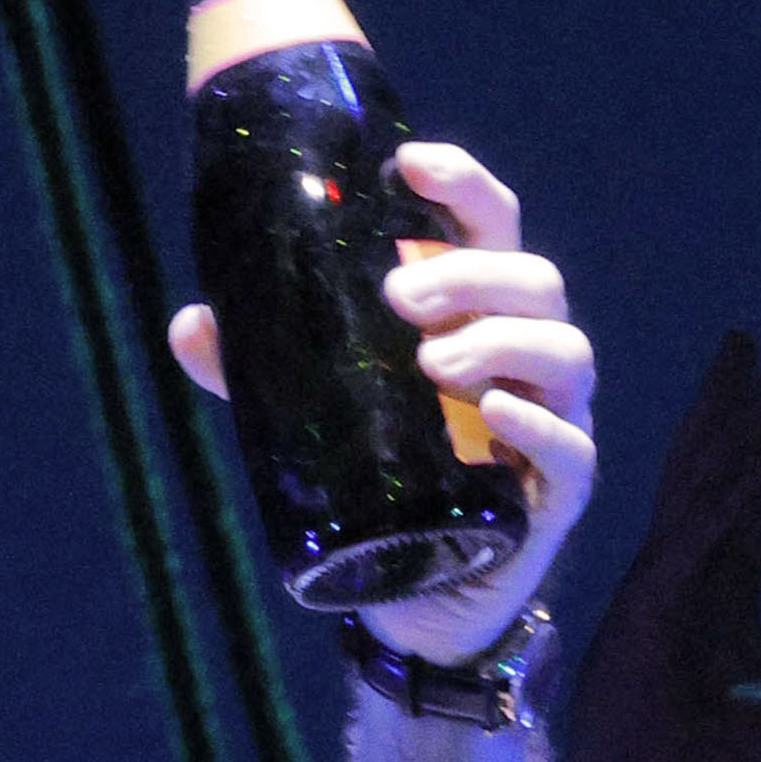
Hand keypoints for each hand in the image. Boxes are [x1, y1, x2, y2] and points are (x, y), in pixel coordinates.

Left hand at [175, 144, 594, 658]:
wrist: (416, 599)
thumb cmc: (379, 482)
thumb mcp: (310, 415)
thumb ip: (257, 370)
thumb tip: (190, 323)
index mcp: (475, 314)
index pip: (488, 226)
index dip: (459, 183)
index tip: (406, 162)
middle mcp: (524, 355)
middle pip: (533, 279)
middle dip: (471, 275)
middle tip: (402, 297)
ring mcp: (550, 420)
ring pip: (564, 350)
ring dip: (502, 341)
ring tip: (434, 364)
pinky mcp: (556, 494)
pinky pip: (569, 448)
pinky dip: (535, 425)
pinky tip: (494, 414)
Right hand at [551, 331, 760, 761]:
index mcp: (726, 596)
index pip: (750, 504)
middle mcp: (689, 582)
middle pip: (711, 474)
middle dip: (728, 408)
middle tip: (747, 342)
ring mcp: (661, 595)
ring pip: (690, 492)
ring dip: (714, 430)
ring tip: (736, 367)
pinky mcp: (640, 623)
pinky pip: (677, 553)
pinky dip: (704, 515)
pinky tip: (734, 475)